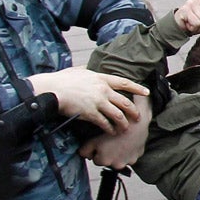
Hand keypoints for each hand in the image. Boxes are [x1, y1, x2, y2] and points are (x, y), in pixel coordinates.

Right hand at [28, 67, 148, 135]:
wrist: (52, 91)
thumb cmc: (62, 80)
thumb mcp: (78, 70)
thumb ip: (88, 70)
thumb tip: (90, 68)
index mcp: (101, 78)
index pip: (124, 83)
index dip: (137, 88)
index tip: (146, 92)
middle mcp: (103, 90)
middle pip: (125, 102)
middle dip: (134, 112)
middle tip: (138, 118)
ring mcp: (98, 102)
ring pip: (118, 115)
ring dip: (124, 124)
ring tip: (125, 129)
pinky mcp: (91, 113)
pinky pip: (105, 123)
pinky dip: (110, 129)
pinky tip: (112, 132)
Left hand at [79, 96, 152, 167]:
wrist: (135, 121)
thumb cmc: (114, 128)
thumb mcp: (94, 139)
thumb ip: (85, 150)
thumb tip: (82, 154)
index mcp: (104, 161)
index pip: (95, 160)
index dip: (96, 150)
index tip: (100, 142)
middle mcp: (116, 164)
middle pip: (108, 161)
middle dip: (108, 153)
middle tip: (110, 141)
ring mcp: (129, 161)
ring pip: (120, 159)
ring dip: (118, 153)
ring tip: (119, 141)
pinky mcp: (137, 156)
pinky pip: (131, 155)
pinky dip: (129, 150)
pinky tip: (127, 142)